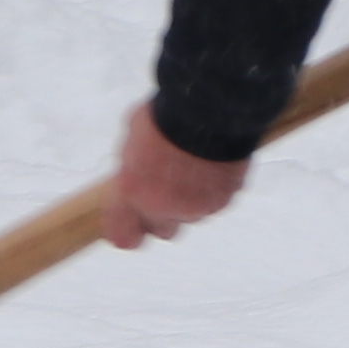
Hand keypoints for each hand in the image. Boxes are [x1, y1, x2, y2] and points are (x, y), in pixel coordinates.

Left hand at [103, 103, 249, 247]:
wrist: (207, 109)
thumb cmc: (163, 116)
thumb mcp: (132, 136)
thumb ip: (131, 165)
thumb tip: (133, 170)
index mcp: (132, 193)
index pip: (123, 238)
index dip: (127, 232)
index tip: (129, 225)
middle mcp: (164, 208)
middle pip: (163, 231)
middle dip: (163, 215)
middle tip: (166, 190)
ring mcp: (197, 207)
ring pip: (192, 214)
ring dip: (190, 199)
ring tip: (192, 165)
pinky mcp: (224, 199)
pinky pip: (215, 200)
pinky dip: (213, 187)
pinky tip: (211, 161)